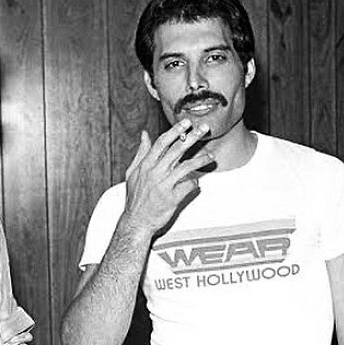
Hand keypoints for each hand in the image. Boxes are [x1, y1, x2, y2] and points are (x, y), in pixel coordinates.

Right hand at [123, 118, 213, 237]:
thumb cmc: (135, 198)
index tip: (186, 122)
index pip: (162, 143)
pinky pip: (188, 186)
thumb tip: (144, 134)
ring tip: (210, 156)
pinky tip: (197, 183)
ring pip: (186, 167)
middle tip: (204, 128)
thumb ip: (141, 152)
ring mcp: (164, 185)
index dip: (175, 131)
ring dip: (200, 160)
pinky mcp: (172, 198)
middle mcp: (155, 173)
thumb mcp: (133, 173)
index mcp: (146, 165)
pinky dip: (194, 183)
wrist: (137, 221)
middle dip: (192, 137)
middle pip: (176, 150)